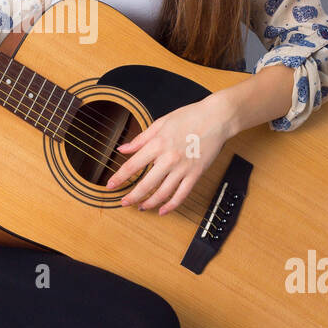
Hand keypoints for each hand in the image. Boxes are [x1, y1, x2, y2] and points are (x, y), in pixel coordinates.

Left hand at [103, 95, 232, 215]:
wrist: (216, 118)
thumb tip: (123, 149)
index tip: (110, 186)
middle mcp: (169, 158)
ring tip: (141, 207)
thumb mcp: (161, 123)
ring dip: (149, 203)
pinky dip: (171, 206)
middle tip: (123, 202)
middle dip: (132, 196)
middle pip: (145, 184)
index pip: (133, 166)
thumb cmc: (189, 116)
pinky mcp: (195, 174)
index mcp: (157, 144)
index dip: (119, 178)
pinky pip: (181, 195)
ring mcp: (183, 168)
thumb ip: (141, 138)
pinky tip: (163, 211)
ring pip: (162, 193)